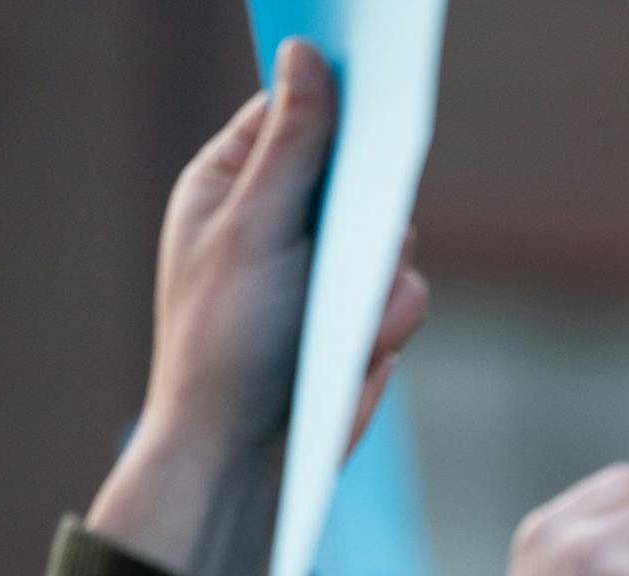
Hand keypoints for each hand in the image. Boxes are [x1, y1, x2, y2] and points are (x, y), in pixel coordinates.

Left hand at [86, 39, 429, 575]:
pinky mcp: (351, 329)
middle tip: (365, 243)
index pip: (293, 114)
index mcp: (229, 188)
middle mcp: (275, 227)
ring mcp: (317, 280)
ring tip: (347, 334)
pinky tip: (353, 363)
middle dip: (371, 221)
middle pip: (359, 178)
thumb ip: (293, 145)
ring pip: (394, 247)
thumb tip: (308, 56)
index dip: (336, 106)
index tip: (376, 97)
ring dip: (382, 289)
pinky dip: (385, 333)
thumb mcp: (256, 230)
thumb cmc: (227, 348)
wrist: (244, 466)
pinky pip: (401, 304)